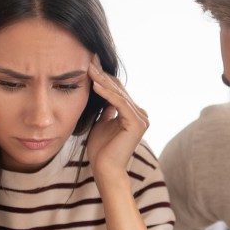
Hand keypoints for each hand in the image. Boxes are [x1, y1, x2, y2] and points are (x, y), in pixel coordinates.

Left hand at [84, 61, 149, 180]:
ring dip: (102, 80)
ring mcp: (141, 118)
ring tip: (88, 69)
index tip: (88, 64)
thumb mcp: (101, 123)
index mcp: (133, 114)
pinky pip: (119, 104)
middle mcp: (140, 114)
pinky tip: (94, 84)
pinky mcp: (137, 123)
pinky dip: (106, 93)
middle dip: (102, 74)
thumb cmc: (101, 150)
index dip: (103, 77)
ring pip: (118, 94)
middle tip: (89, 59)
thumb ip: (105, 109)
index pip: (117, 90)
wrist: (106, 170)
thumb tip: (102, 93)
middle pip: (119, 89)